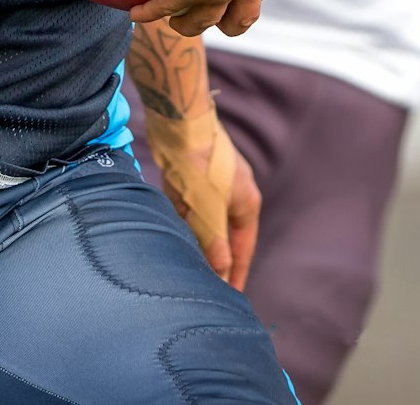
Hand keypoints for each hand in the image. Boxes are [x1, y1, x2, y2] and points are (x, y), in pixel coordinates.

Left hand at [144, 100, 260, 290]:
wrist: (178, 120)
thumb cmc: (199, 166)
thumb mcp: (209, 212)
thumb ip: (215, 244)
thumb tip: (222, 274)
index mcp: (246, 203)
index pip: (243, 249)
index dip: (235, 274)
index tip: (231, 299)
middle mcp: (234, 194)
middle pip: (225, 236)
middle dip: (215, 259)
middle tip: (205, 287)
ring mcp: (214, 182)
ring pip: (206, 221)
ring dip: (197, 239)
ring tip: (186, 265)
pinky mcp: (194, 174)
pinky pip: (191, 206)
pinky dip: (184, 219)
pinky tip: (172, 231)